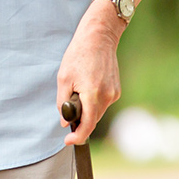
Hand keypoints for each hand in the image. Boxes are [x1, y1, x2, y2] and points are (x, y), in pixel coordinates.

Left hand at [55, 1, 124, 144]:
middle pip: (92, 120)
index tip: (68, 141)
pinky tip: (87, 86)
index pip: (87, 126)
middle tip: (67, 109)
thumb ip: (62, 103)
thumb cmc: (78, 55)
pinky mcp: (116, 90)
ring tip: (77, 90)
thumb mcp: (63, 78)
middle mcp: (107, 96)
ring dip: (86, 110)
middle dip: (79, 121)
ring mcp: (114, 93)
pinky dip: (93, 102)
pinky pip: (102, 103)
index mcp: (93, 95)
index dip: (77, 137)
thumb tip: (65, 122)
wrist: (99, 37)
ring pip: (98, 112)